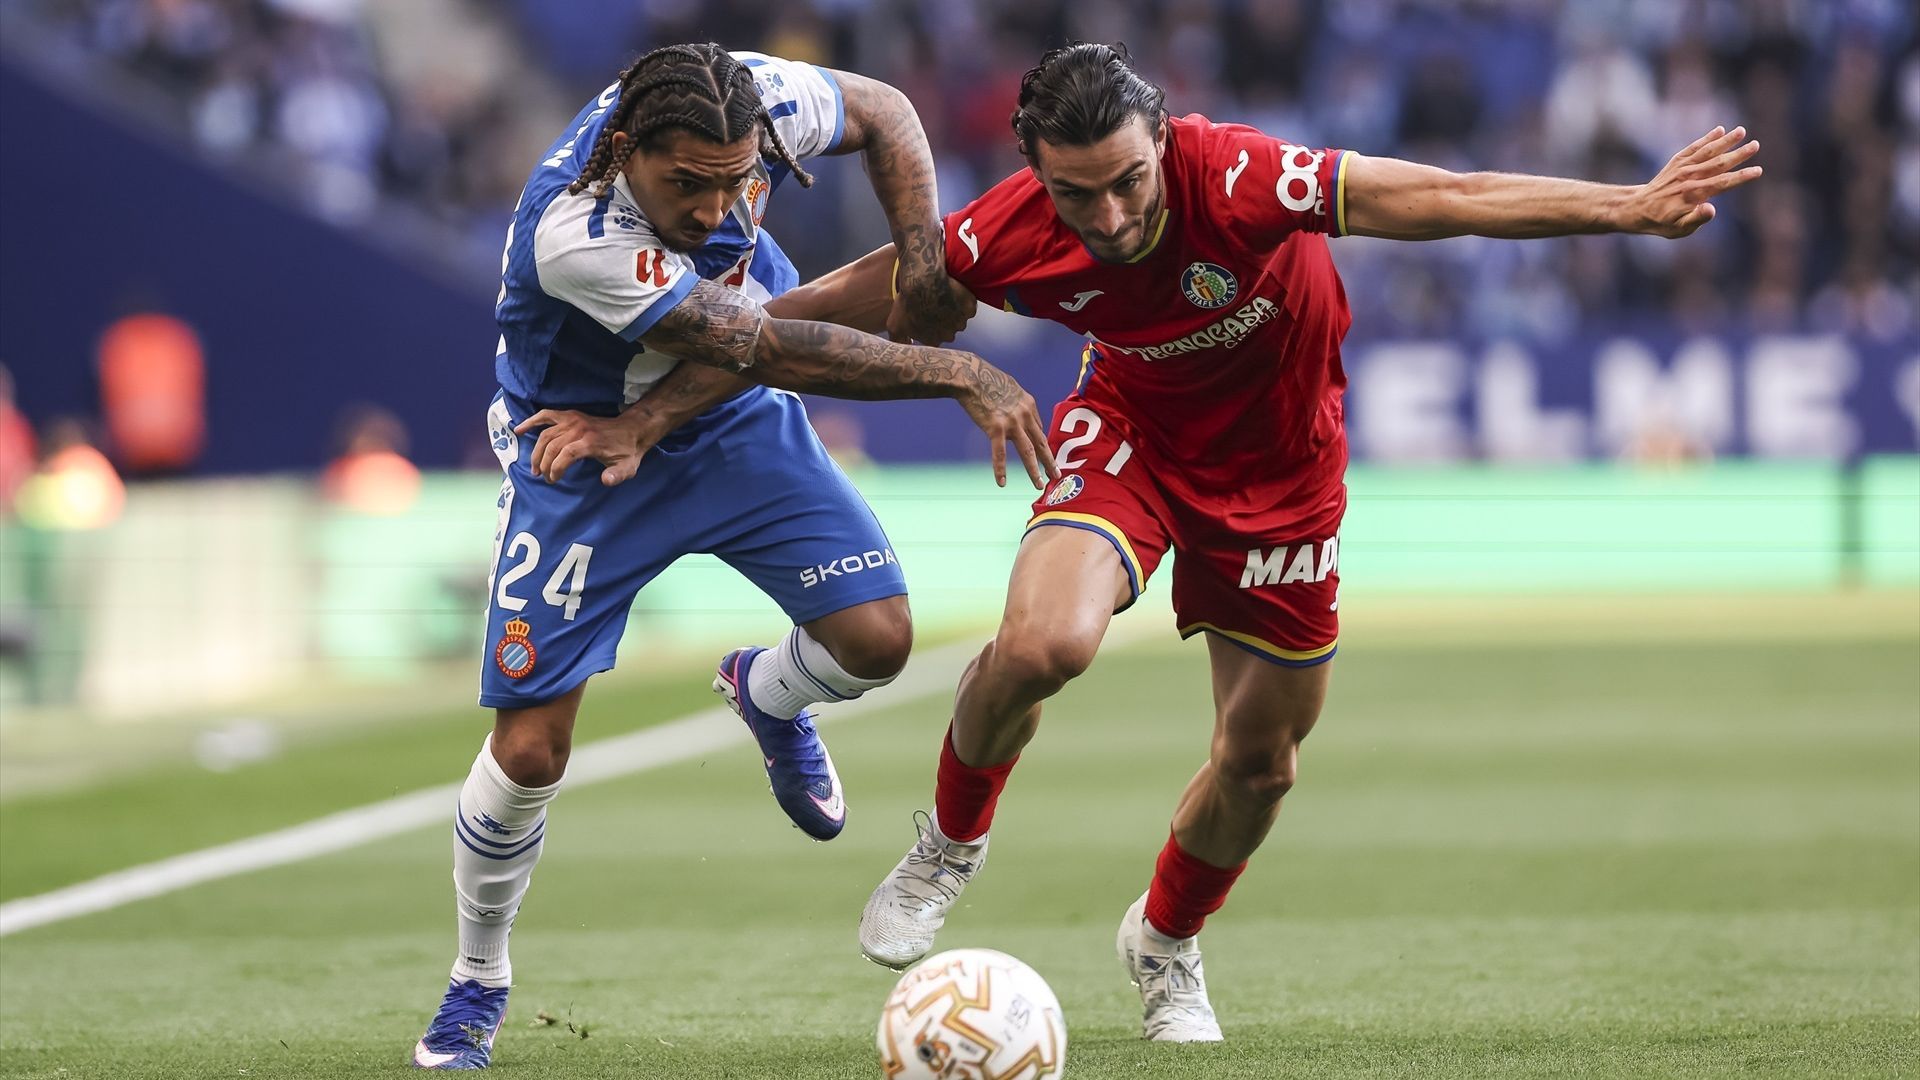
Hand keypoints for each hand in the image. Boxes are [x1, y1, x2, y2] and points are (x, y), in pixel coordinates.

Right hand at [513, 406, 665, 485]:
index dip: (556, 469)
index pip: (566, 455)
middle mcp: (579, 429)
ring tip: (534, 467)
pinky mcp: (570, 415)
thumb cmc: (628, 451)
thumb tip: (605, 480)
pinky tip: (519, 429)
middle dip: (544, 464)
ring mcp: (573, 420)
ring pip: (546, 434)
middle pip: (552, 446)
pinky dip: (531, 421)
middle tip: (543, 477)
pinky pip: (546, 415)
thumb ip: (617, 476)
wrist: (632, 429)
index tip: (554, 480)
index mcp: (591, 442)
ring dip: (537, 451)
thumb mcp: (628, 467)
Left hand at [888, 262, 976, 345]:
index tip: (927, 314)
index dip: (931, 325)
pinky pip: (969, 306)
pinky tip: (954, 292)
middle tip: (935, 304)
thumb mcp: (895, 324)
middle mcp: (949, 336)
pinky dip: (964, 300)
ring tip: (944, 296)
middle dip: (944, 318)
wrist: (923, 282)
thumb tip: (900, 348)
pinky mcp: (970, 309)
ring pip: (959, 317)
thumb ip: (897, 341)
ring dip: (954, 309)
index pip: (935, 337)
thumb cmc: (907, 303)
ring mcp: (961, 323)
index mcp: (933, 341)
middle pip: (949, 329)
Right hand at [953, 356, 1057, 488]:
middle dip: (1050, 461)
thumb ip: (1018, 403)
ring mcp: (1012, 422)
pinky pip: (999, 453)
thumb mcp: (1010, 388)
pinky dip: (1000, 469)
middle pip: (1041, 442)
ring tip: (1039, 485)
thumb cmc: (986, 380)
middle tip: (1057, 475)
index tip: (1043, 455)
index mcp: (1029, 404)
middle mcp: (1025, 414)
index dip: (1040, 444)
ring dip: (1034, 470)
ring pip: (1027, 452)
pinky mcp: (996, 428)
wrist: (971, 376)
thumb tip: (1020, 414)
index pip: (1038, 429)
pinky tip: (1002, 482)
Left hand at [1631, 125, 1762, 237]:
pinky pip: (1694, 148)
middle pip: (1718, 163)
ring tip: (1741, 131)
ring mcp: (1682, 168)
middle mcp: (1689, 177)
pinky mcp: (1677, 162)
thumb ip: (1697, 219)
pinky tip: (1719, 130)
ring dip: (1725, 141)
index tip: (1758, 171)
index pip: (1722, 183)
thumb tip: (1712, 210)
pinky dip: (1706, 139)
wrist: (1637, 209)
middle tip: (1756, 145)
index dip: (1741, 177)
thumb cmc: (1662, 222)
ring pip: (1707, 151)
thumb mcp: (1679, 229)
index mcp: (1693, 194)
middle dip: (1738, 154)